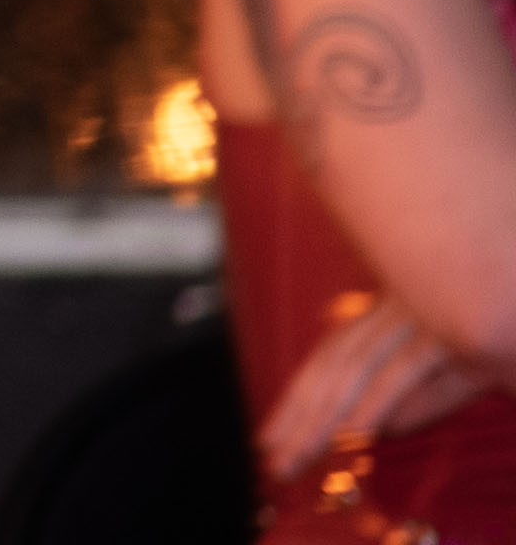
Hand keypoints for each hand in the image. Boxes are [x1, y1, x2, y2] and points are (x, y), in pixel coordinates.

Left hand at [263, 291, 495, 484]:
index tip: (274, 437)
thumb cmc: (515, 328)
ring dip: (328, 416)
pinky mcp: (461, 334)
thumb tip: (384, 424)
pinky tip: (360, 431)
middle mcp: (403, 306)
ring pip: (359, 367)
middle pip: (335, 362)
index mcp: (399, 309)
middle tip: (275, 458)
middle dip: (300, 413)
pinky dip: (382, 400)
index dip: (302, 396)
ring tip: (303, 453)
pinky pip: (409, 369)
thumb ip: (428, 394)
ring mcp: (428, 315)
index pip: (335, 355)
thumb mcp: (469, 367)